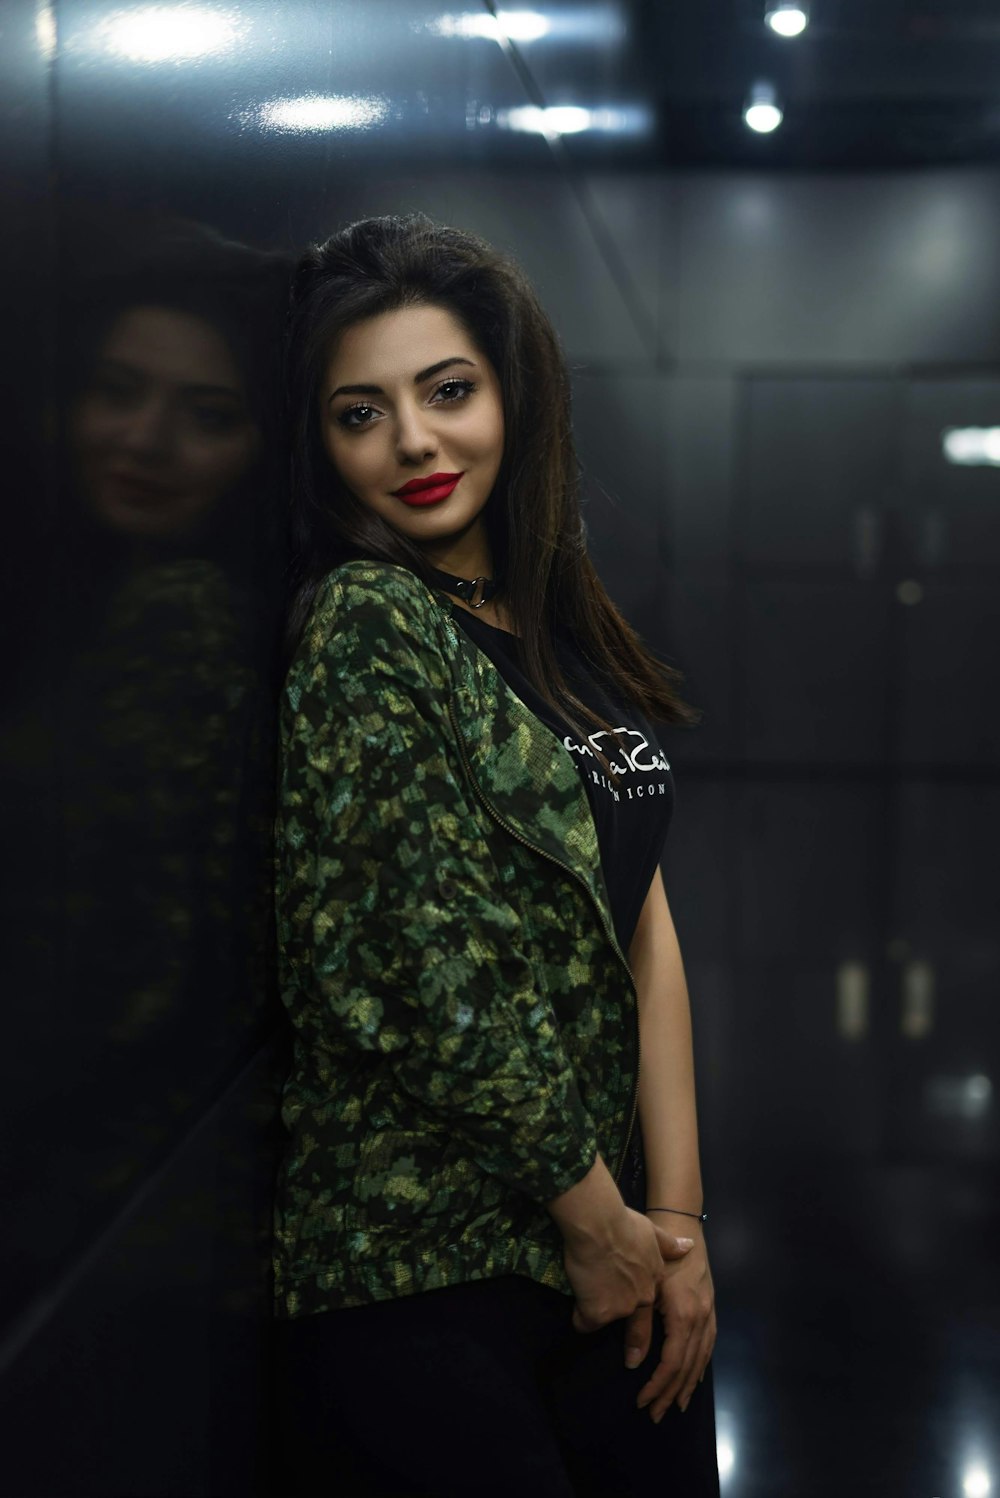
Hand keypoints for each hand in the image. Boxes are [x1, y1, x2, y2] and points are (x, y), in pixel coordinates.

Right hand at [562, 1207, 693, 1358]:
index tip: (640, 1335)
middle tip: (629, 1358)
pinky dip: (578, 1315)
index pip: (649, 1306)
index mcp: (654, 1281)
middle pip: (632, 1325)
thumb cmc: (624, 1223)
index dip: (641, 1317)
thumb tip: (689, 1246)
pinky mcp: (598, 1313)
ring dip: (595, 1310)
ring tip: (585, 1291)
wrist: (599, 1225)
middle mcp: (641, 1300)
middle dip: (629, 1339)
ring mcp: (620, 1309)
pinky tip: (574, 1302)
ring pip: (604, 1319)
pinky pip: (584, 1322)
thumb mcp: (651, 1231)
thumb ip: (668, 1244)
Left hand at [636, 1224, 715, 1422]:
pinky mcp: (710, 1309)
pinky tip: (693, 1378)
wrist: (680, 1224)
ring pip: (701, 1360)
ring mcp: (709, 1314)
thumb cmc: (658, 1253)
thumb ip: (637, 1323)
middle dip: (670, 1393)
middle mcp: (701, 1319)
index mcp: (684, 1316)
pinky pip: (708, 1347)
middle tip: (654, 1414)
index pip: (672, 1362)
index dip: (657, 1384)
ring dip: (687, 1386)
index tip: (641, 1399)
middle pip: (687, 1367)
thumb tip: (625, 1354)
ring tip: (675, 1406)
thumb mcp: (646, 1286)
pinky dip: (700, 1367)